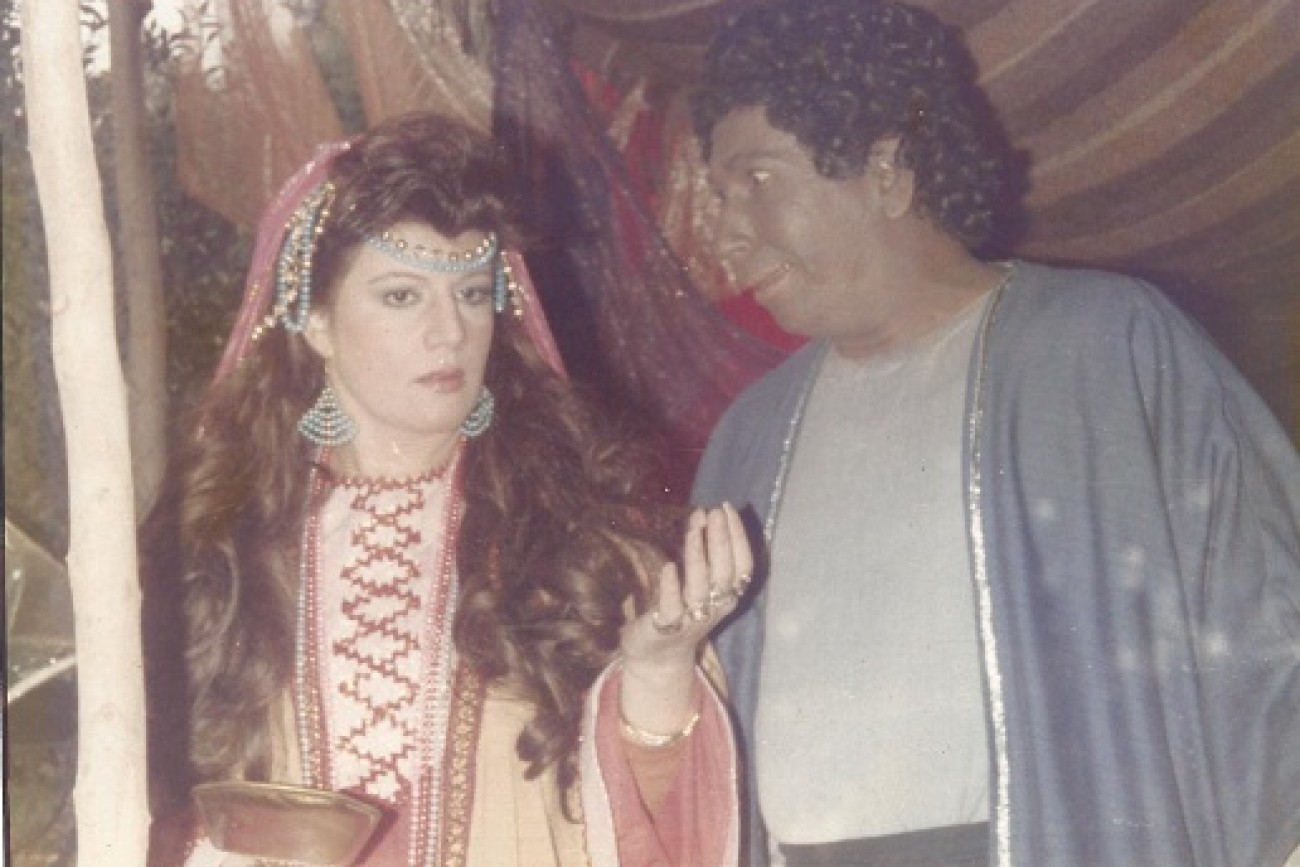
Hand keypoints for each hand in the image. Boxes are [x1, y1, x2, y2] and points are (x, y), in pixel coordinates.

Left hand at [618, 503, 754, 734]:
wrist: (656, 655)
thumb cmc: (679, 609)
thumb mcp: (697, 581)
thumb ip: (701, 551)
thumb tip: (702, 514)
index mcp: (726, 596)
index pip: (743, 566)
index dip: (738, 537)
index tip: (727, 508)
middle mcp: (714, 609)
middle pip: (725, 574)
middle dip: (721, 541)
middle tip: (713, 512)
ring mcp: (691, 620)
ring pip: (700, 589)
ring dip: (698, 557)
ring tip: (694, 529)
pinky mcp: (665, 628)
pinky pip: (671, 609)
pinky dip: (671, 588)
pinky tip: (669, 567)